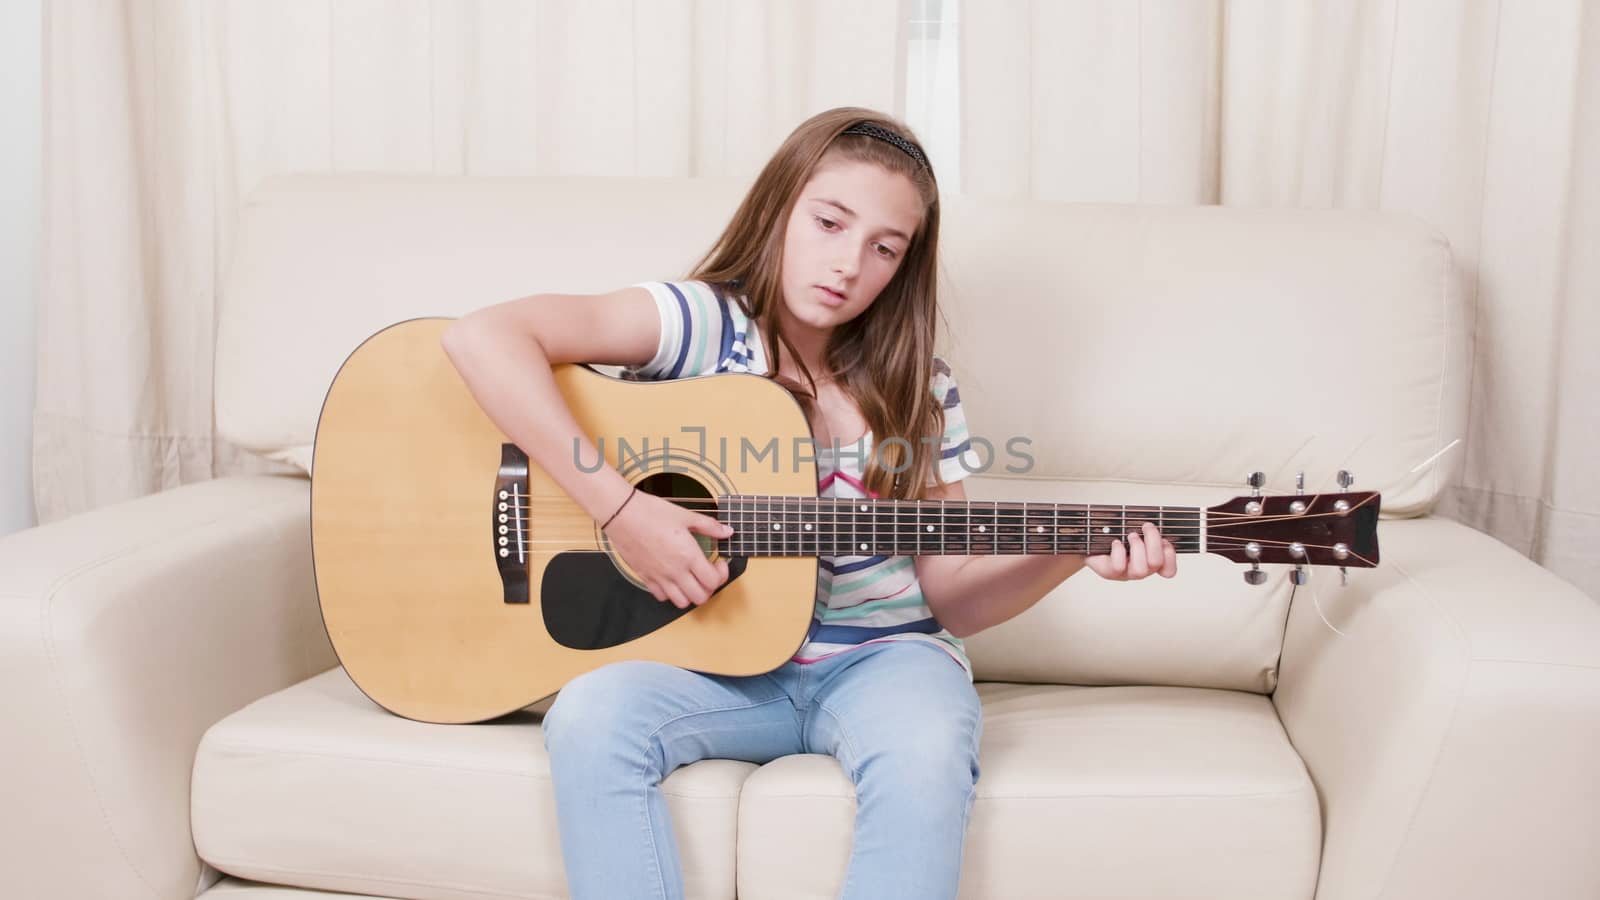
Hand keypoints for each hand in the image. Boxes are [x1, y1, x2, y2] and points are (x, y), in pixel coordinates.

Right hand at [602, 491, 732, 607]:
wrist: (621, 514)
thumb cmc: (652, 512)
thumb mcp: (686, 515)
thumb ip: (709, 526)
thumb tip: (727, 531)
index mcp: (688, 556)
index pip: (713, 581)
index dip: (722, 574)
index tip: (718, 562)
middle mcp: (675, 571)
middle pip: (700, 597)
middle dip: (709, 587)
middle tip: (707, 572)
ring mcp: (659, 577)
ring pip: (682, 602)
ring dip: (690, 593)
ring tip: (691, 578)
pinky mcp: (645, 577)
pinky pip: (662, 596)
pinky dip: (670, 592)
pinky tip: (672, 577)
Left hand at [1085, 521, 1176, 580]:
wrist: (1090, 542)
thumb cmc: (1116, 533)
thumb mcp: (1135, 528)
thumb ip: (1149, 529)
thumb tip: (1155, 524)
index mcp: (1150, 562)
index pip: (1169, 571)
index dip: (1170, 555)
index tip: (1163, 539)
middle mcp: (1140, 570)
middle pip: (1156, 563)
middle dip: (1153, 540)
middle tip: (1146, 526)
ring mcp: (1125, 574)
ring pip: (1141, 569)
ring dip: (1138, 546)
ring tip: (1130, 534)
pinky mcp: (1110, 572)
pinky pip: (1119, 566)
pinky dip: (1119, 551)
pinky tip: (1115, 542)